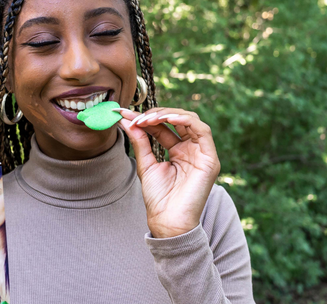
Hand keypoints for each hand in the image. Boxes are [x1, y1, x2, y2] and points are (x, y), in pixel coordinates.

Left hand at [116, 108, 220, 237]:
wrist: (168, 220)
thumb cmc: (158, 197)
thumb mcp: (146, 163)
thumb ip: (139, 141)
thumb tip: (125, 120)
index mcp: (178, 151)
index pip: (163, 127)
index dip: (146, 119)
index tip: (126, 115)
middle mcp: (191, 150)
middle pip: (177, 120)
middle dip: (155, 115)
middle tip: (136, 117)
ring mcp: (202, 153)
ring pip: (190, 120)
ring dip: (167, 115)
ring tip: (147, 119)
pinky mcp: (210, 158)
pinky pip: (202, 130)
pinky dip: (184, 120)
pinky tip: (166, 119)